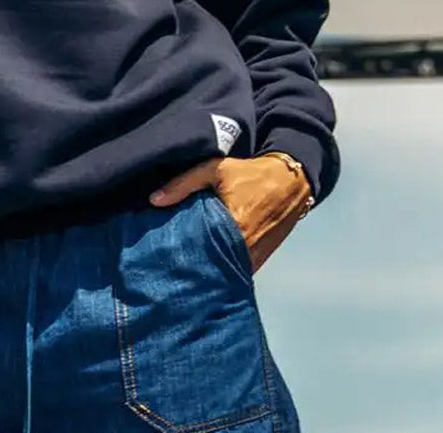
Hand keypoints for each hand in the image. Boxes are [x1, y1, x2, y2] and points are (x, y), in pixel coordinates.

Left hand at [148, 154, 312, 271]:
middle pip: (212, 266)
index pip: (202, 250)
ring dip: (209, 271)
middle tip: (170, 268)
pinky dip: (225, 270)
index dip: (183, 255)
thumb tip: (154, 200)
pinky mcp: (261, 259)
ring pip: (226, 272)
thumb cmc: (249, 174)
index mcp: (234, 226)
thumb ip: (183, 184)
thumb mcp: (214, 170)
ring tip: (186, 271)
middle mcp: (246, 248)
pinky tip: (208, 268)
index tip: (165, 258)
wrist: (289, 181)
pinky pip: (238, 271)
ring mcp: (256, 257)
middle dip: (193, 267)